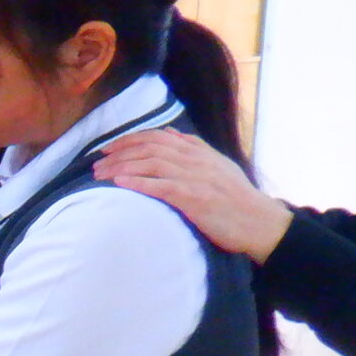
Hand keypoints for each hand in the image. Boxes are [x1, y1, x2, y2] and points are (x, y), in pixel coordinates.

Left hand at [97, 128, 292, 260]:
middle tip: (96, 165)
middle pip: (149, 148)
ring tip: (100, 176)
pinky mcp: (194, 198)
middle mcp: (195, 160)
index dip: (128, 140)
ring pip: (151, 164)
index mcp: (199, 152)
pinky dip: (138, 183)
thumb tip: (171, 133)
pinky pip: (161, 186)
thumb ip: (194, 147)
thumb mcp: (218, 165)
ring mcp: (195, 178)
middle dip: (118, 154)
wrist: (259, 222)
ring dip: (121, 168)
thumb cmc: (236, 198)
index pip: (157, 137)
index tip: (108, 148)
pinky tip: (119, 184)